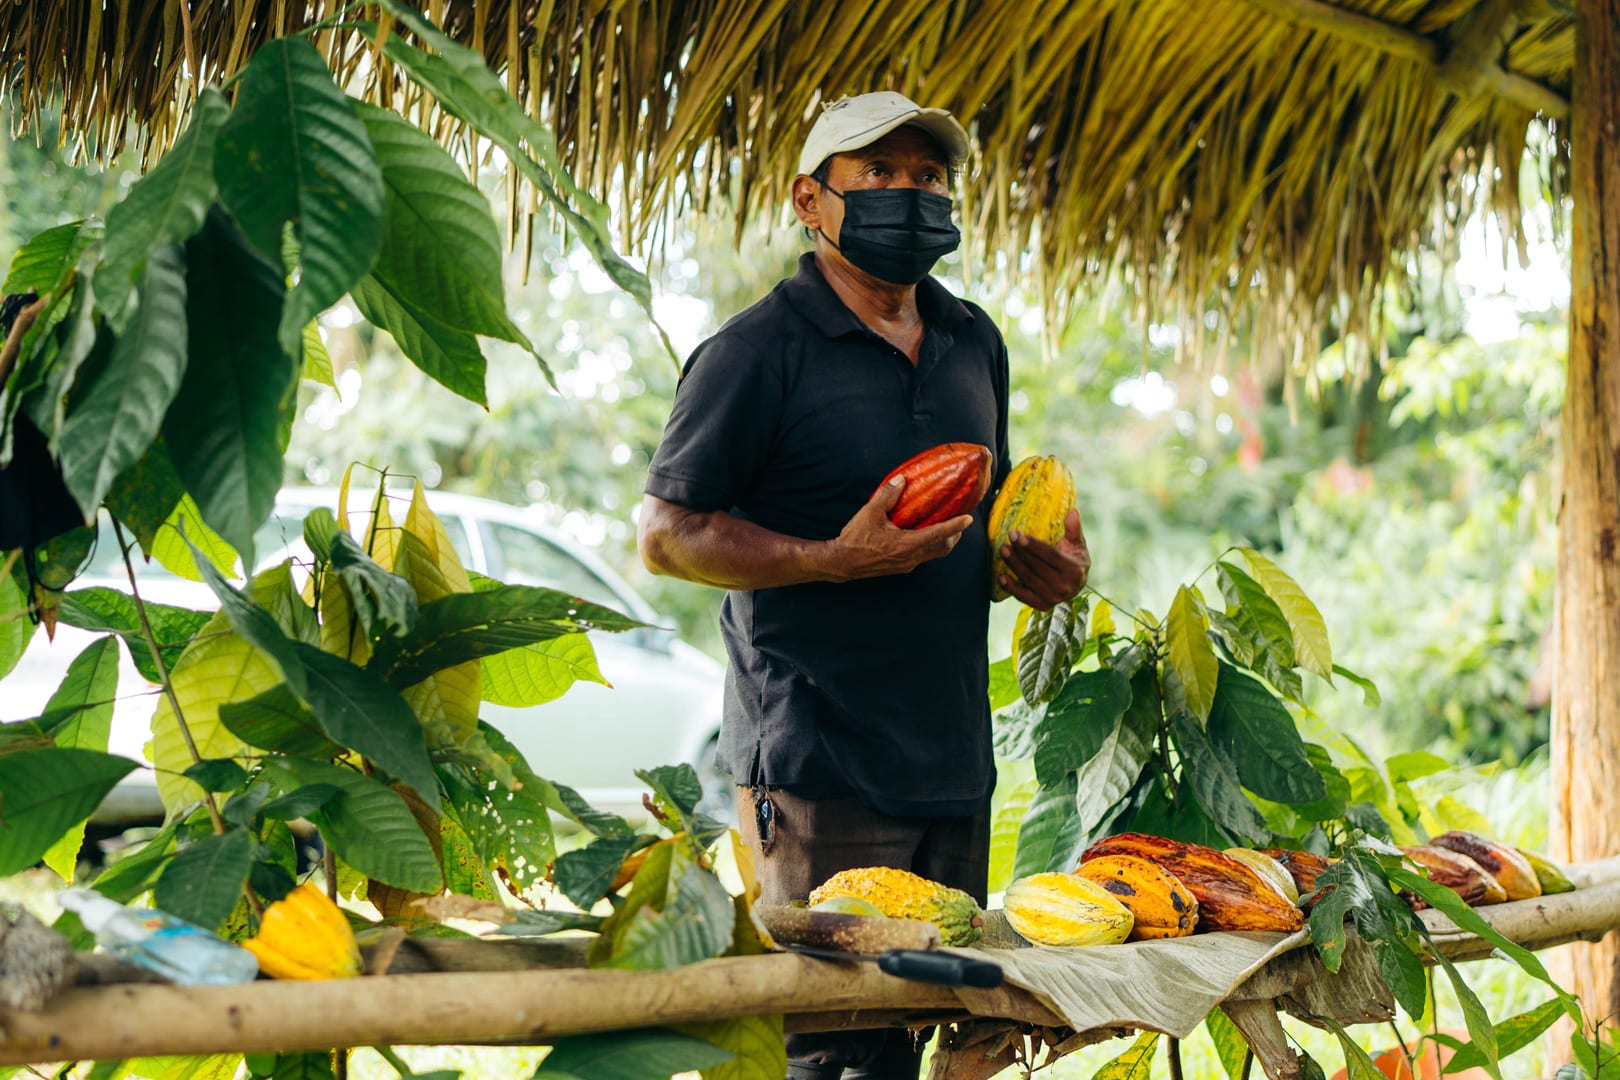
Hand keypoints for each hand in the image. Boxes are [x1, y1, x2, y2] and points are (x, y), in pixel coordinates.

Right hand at [823, 476, 973, 581]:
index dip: (955, 526)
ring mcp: (907, 564)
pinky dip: (931, 545)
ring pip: (934, 553)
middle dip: (954, 535)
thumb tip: (902, 480)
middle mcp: (910, 557)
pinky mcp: (902, 567)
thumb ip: (887, 495)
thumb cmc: (855, 538)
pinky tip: (925, 534)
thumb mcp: (869, 512)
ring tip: (947, 526)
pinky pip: (924, 556)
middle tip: (960, 520)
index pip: (937, 534)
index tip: (968, 518)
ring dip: (944, 541)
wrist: (842, 563)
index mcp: (905, 544)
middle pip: (942, 548)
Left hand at [998, 507, 1088, 610]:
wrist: (1076, 584)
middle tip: (1008, 538)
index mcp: (1074, 570)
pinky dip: (1012, 588)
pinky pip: (1024, 597)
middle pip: (1037, 568)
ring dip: (1014, 566)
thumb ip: (1074, 529)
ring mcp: (1054, 598)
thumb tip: (1073, 511)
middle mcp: (1065, 587)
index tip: (1018, 535)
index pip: (1050, 556)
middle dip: (1020, 552)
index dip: (1033, 546)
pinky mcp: (1043, 606)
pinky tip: (1001, 577)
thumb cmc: (1074, 558)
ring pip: (1029, 580)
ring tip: (1003, 550)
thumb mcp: (1077, 543)